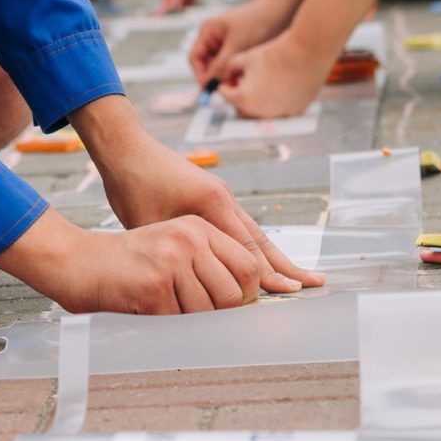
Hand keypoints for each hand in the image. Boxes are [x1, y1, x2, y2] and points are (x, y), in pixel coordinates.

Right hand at [0, 208, 265, 313]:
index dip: (245, 294)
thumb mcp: (169, 247)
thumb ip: (206, 265)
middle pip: (235, 294)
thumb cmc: (123, 263)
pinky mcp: (155, 285)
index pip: (248, 266)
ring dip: (188, 321)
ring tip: (161, 307)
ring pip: (209, 313)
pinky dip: (165, 326)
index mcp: (197, 226)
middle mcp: (188, 238)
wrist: (75, 261)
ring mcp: (172, 260)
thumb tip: (245, 302)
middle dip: (219, 314)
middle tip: (191, 313)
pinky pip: (180, 323)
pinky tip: (144, 309)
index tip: (230, 308)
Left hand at [94, 128, 324, 295]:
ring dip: (275, 255)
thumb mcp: (151, 225)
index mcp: (213, 203)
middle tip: (314, 284)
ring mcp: (221, 194)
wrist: (125, 147)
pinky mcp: (213, 194)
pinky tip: (262, 258)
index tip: (291, 293)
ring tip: (299, 274)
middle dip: (286, 265)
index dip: (269, 274)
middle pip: (261, 240)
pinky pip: (241, 225)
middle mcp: (224, 197)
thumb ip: (178, 253)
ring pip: (254, 232)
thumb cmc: (131, 185)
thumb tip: (192, 287)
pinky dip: (255, 244)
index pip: (247, 249)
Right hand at [188, 0, 289, 86]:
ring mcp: (225, 42)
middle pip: (205, 63)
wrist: (279, 11)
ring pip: (219, 65)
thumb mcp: (237, 46)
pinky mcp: (237, 46)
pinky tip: (244, 77)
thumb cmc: (257, 22)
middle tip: (225, 90)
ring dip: (225, 75)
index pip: (195, 58)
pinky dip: (234, 71)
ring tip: (237, 83)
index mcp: (207, 31)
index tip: (210, 89)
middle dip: (214, 76)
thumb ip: (221, 65)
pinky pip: (230, 63)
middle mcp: (213, 37)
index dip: (200, 75)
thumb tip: (210, 84)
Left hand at [215, 30, 331, 117]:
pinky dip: (276, 103)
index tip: (230, 79)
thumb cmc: (273, 54)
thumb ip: (227, 70)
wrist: (306, 54)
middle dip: (239, 98)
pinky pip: (279, 111)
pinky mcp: (294, 112)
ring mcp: (278, 114)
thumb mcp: (243, 59)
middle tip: (243, 84)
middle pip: (241, 109)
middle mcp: (259, 112)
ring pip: (261, 112)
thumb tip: (222, 78)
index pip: (226, 96)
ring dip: (257, 102)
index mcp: (243, 99)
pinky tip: (279, 87)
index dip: (226, 85)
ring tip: (262, 84)